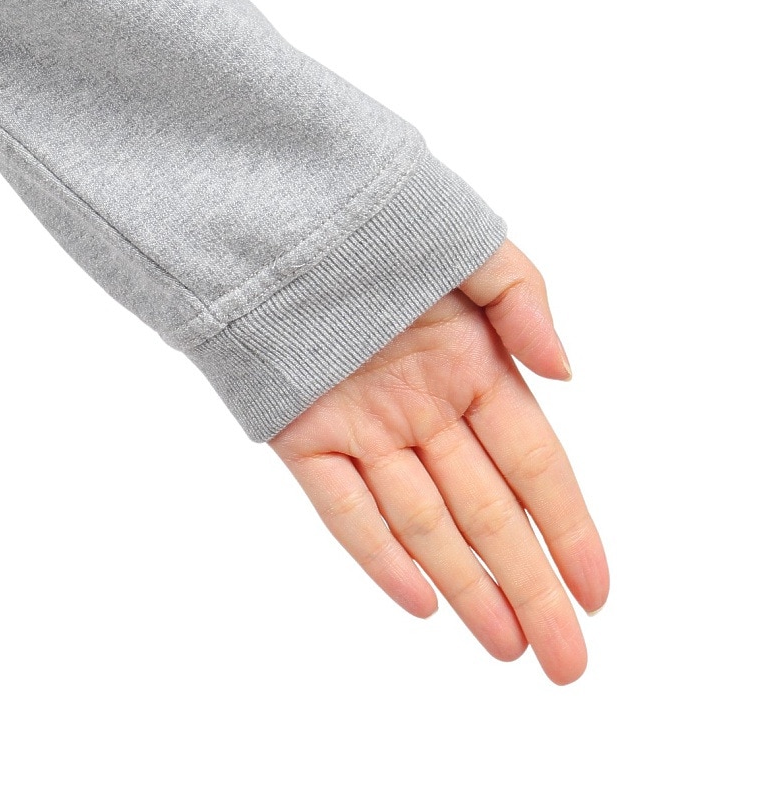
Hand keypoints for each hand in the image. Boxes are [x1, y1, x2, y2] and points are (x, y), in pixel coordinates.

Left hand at [268, 240, 608, 684]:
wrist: (274, 213)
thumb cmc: (378, 220)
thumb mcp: (468, 244)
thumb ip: (525, 302)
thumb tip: (567, 372)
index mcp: (471, 367)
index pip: (534, 465)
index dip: (567, 528)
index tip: (597, 590)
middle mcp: (423, 409)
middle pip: (486, 511)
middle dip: (529, 585)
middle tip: (566, 659)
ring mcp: (364, 427)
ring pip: (422, 522)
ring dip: (464, 583)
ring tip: (506, 646)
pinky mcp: (303, 433)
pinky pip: (343, 504)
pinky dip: (378, 551)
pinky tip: (420, 601)